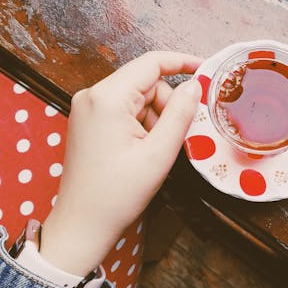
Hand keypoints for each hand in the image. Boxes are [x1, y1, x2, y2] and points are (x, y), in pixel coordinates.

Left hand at [40, 51, 201, 275]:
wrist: (81, 225)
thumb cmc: (117, 194)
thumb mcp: (159, 153)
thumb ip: (180, 114)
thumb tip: (195, 85)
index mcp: (107, 98)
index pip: (151, 63)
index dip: (182, 62)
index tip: (206, 70)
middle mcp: (92, 95)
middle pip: (146, 83)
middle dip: (167, 105)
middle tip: (174, 137)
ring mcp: (87, 108)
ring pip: (138, 98)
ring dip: (154, 119)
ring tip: (153, 151)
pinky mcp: (89, 121)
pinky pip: (125, 110)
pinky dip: (141, 125)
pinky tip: (142, 150)